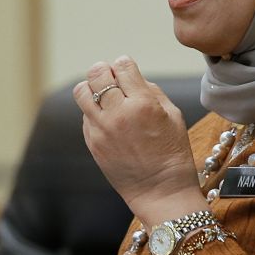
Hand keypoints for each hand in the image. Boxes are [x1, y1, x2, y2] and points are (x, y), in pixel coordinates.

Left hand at [73, 56, 207, 228]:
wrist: (161, 190)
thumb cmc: (173, 152)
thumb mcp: (173, 115)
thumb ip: (150, 91)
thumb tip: (131, 77)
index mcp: (143, 104)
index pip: (123, 65)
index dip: (125, 64)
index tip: (129, 71)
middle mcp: (118, 114)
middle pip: (97, 73)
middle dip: (105, 70)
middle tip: (113, 78)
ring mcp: (102, 130)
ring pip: (82, 91)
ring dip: (92, 87)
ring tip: (104, 95)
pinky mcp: (93, 143)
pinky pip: (86, 116)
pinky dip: (94, 112)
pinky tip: (109, 120)